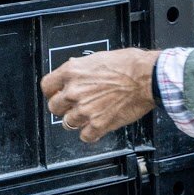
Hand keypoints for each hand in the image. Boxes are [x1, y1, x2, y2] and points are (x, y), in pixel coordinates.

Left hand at [40, 47, 159, 144]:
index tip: (56, 94)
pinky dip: (90, 133)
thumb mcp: (98, 58)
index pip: (46, 86)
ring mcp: (85, 110)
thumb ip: (81, 68)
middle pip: (54, 107)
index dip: (52, 92)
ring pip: (68, 123)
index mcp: (72, 72)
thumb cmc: (129, 64)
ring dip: (77, 120)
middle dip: (63, 107)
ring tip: (89, 115)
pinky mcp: (98, 124)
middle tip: (75, 105)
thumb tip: (75, 71)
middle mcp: (74, 91)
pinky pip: (85, 136)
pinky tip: (96, 126)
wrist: (147, 77)